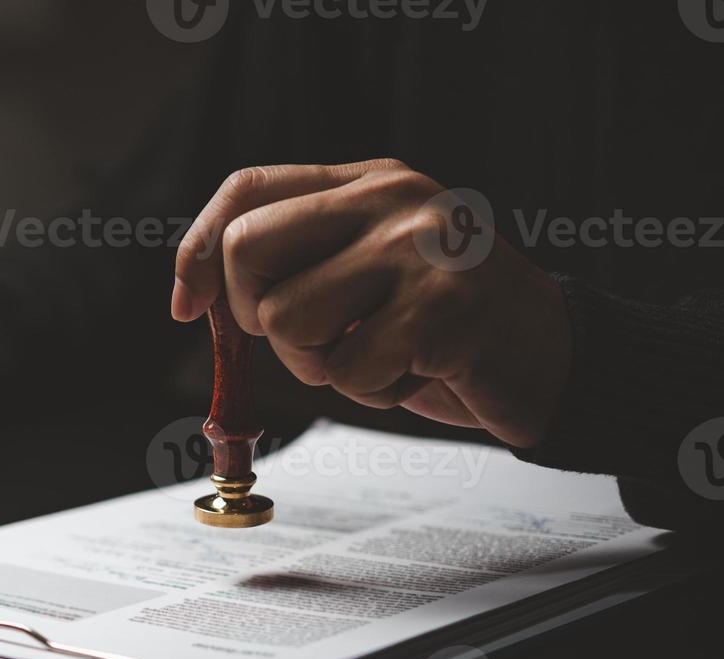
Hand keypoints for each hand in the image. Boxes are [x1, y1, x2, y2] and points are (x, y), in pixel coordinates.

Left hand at [171, 160, 570, 447]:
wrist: (554, 357)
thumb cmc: (442, 326)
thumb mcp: (365, 274)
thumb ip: (297, 266)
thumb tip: (195, 295)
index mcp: (368, 183)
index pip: (247, 190)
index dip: (196, 251)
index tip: (186, 308)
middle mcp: (392, 200)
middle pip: (248, 250)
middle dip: (257, 317)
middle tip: (315, 339)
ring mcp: (420, 249)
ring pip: (287, 320)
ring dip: (321, 365)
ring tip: (381, 355)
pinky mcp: (443, 309)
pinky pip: (347, 372)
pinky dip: (373, 393)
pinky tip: (419, 371)